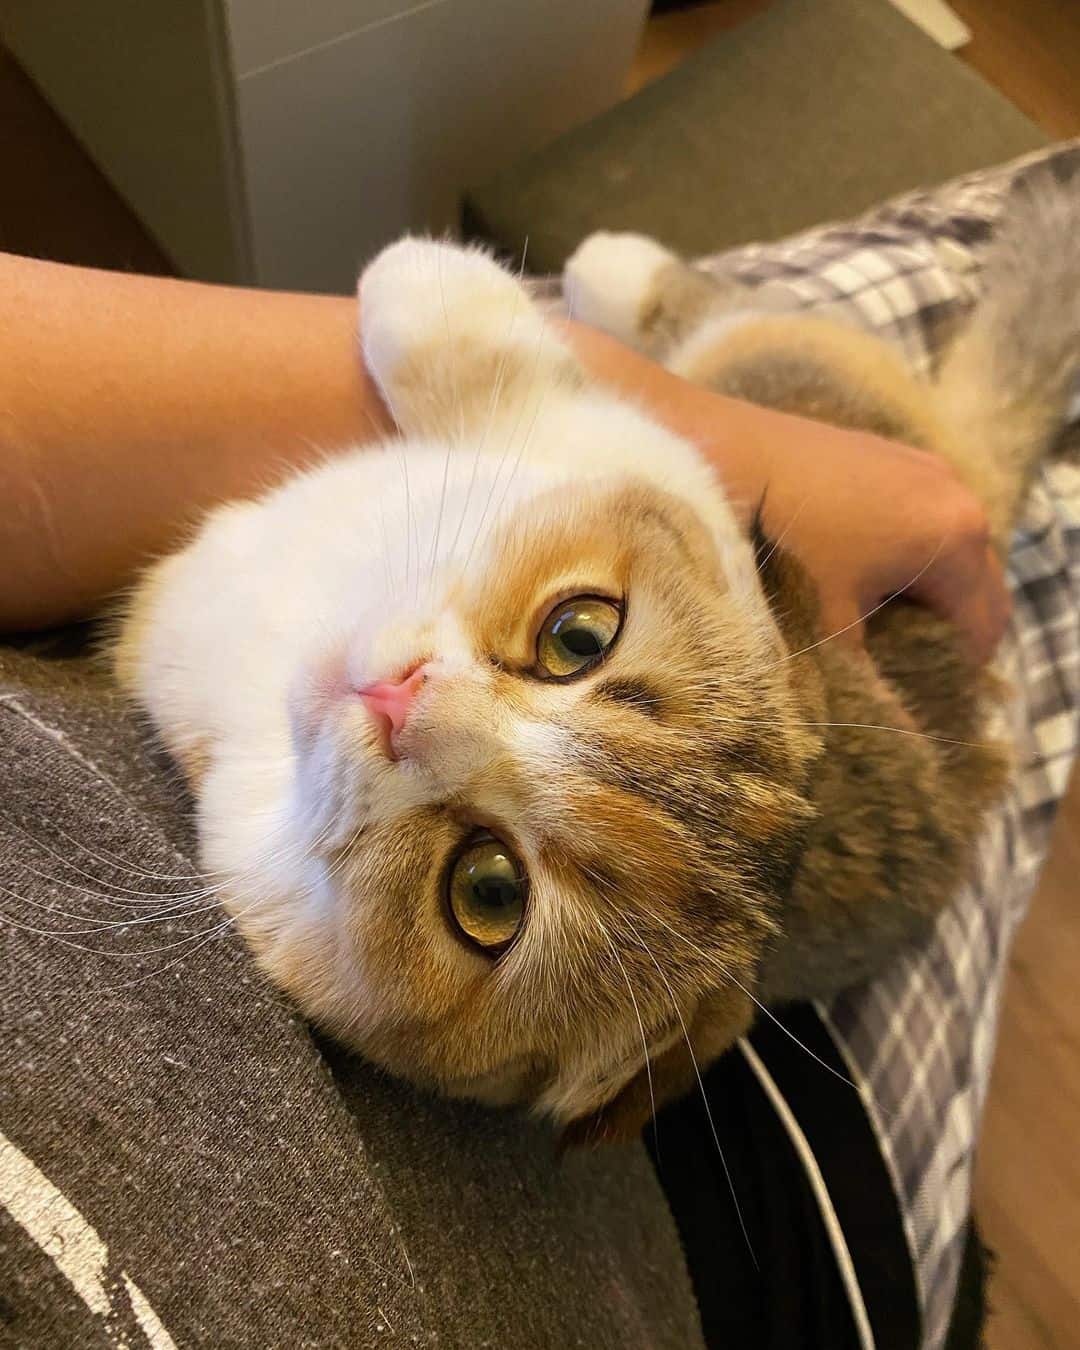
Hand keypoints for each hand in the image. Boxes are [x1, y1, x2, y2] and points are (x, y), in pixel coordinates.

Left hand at [748, 414, 1010, 663]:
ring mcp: (940, 474)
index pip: (984, 623)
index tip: (939, 688)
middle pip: (986, 586)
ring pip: (966, 548)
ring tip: (907, 616)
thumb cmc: (796, 541)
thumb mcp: (833, 614)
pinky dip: (931, 547)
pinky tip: (888, 565)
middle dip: (965, 628)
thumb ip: (867, 672)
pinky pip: (942, 513)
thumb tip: (893, 732)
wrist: (753, 460)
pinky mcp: (913, 459)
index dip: (965, 665)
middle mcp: (962, 502)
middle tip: (930, 659)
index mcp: (956, 543)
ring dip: (949, 586)